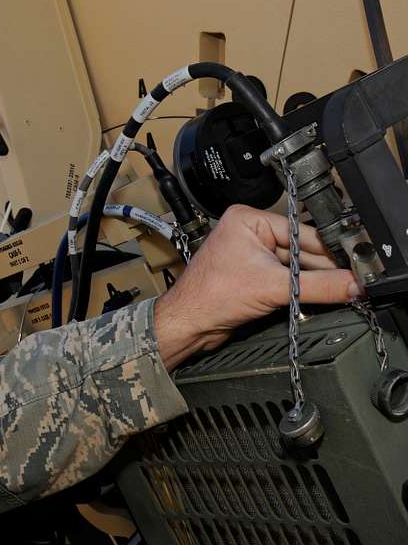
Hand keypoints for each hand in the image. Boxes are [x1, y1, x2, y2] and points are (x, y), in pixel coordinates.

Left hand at [155, 204, 359, 369]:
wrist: (189, 324)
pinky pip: (285, 280)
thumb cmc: (209, 296)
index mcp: (248, 220)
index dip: (331, 252)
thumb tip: (352, 283)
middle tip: (352, 283)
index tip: (355, 266)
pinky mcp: (252, 276)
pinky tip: (315, 297)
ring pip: (295, 268)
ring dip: (312, 282)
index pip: (302, 233)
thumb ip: (319, 286)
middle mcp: (249, 233)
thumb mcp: (274, 287)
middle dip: (323, 270)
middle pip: (301, 251)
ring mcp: (251, 255)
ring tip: (336, 292)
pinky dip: (300, 290)